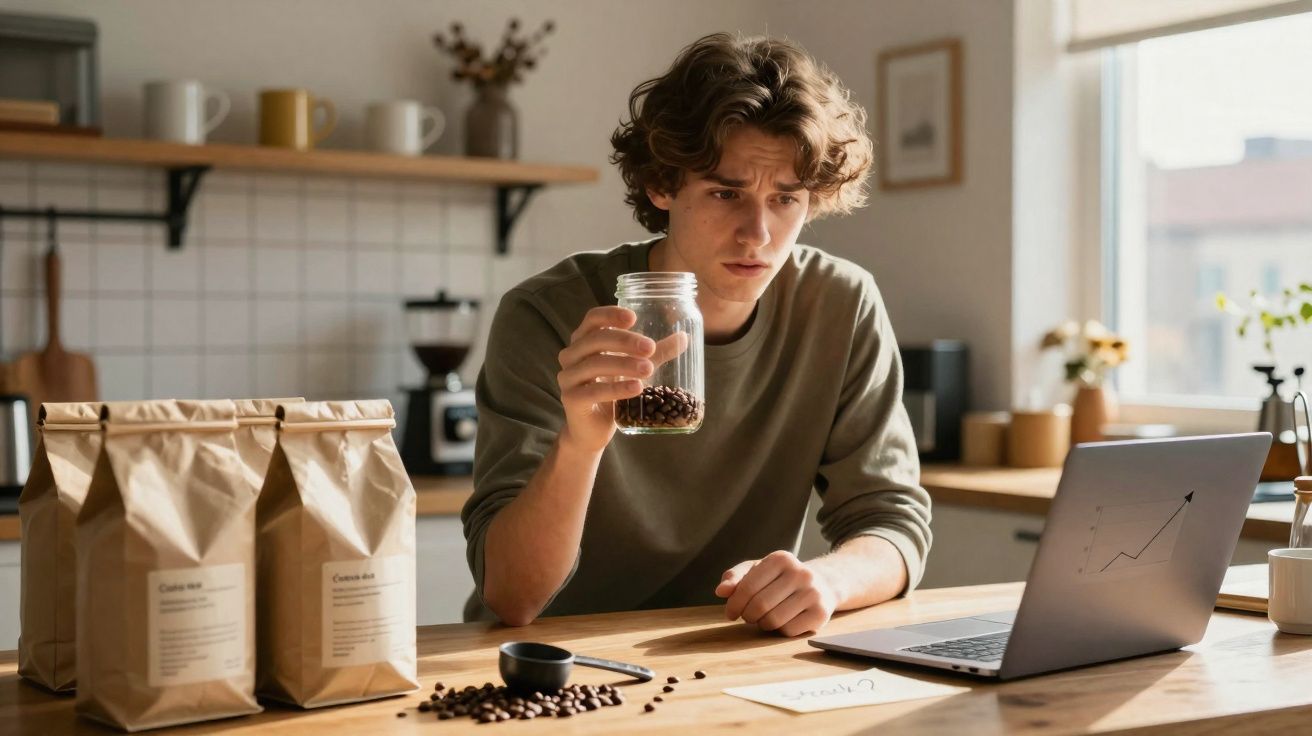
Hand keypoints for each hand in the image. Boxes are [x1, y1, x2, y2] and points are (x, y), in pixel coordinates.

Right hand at [556, 306, 654, 452]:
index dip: (611, 315)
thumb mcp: (634, 369)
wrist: (591, 430)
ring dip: (624, 364)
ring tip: (648, 369)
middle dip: (625, 342)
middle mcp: (571, 356)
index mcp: (583, 341)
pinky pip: (593, 391)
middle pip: (596, 339)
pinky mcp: (571, 399)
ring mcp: (568, 377)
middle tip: (651, 348)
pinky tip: (636, 388)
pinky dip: (616, 389)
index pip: (593, 319)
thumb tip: (684, 338)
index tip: (633, 318)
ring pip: (595, 364)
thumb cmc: (611, 393)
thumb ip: (655, 354)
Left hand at [715, 551, 839, 636]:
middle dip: (748, 616)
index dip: (734, 604)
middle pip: (759, 606)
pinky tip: (783, 621)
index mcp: (780, 559)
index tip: (731, 613)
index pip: (747, 587)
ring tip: (765, 618)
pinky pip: (788, 631)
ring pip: (773, 620)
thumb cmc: (781, 579)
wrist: (822, 584)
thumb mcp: (757, 571)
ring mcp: (813, 593)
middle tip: (748, 616)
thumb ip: (736, 577)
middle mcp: (800, 573)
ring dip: (763, 624)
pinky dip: (780, 630)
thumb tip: (721, 591)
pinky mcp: (821, 613)